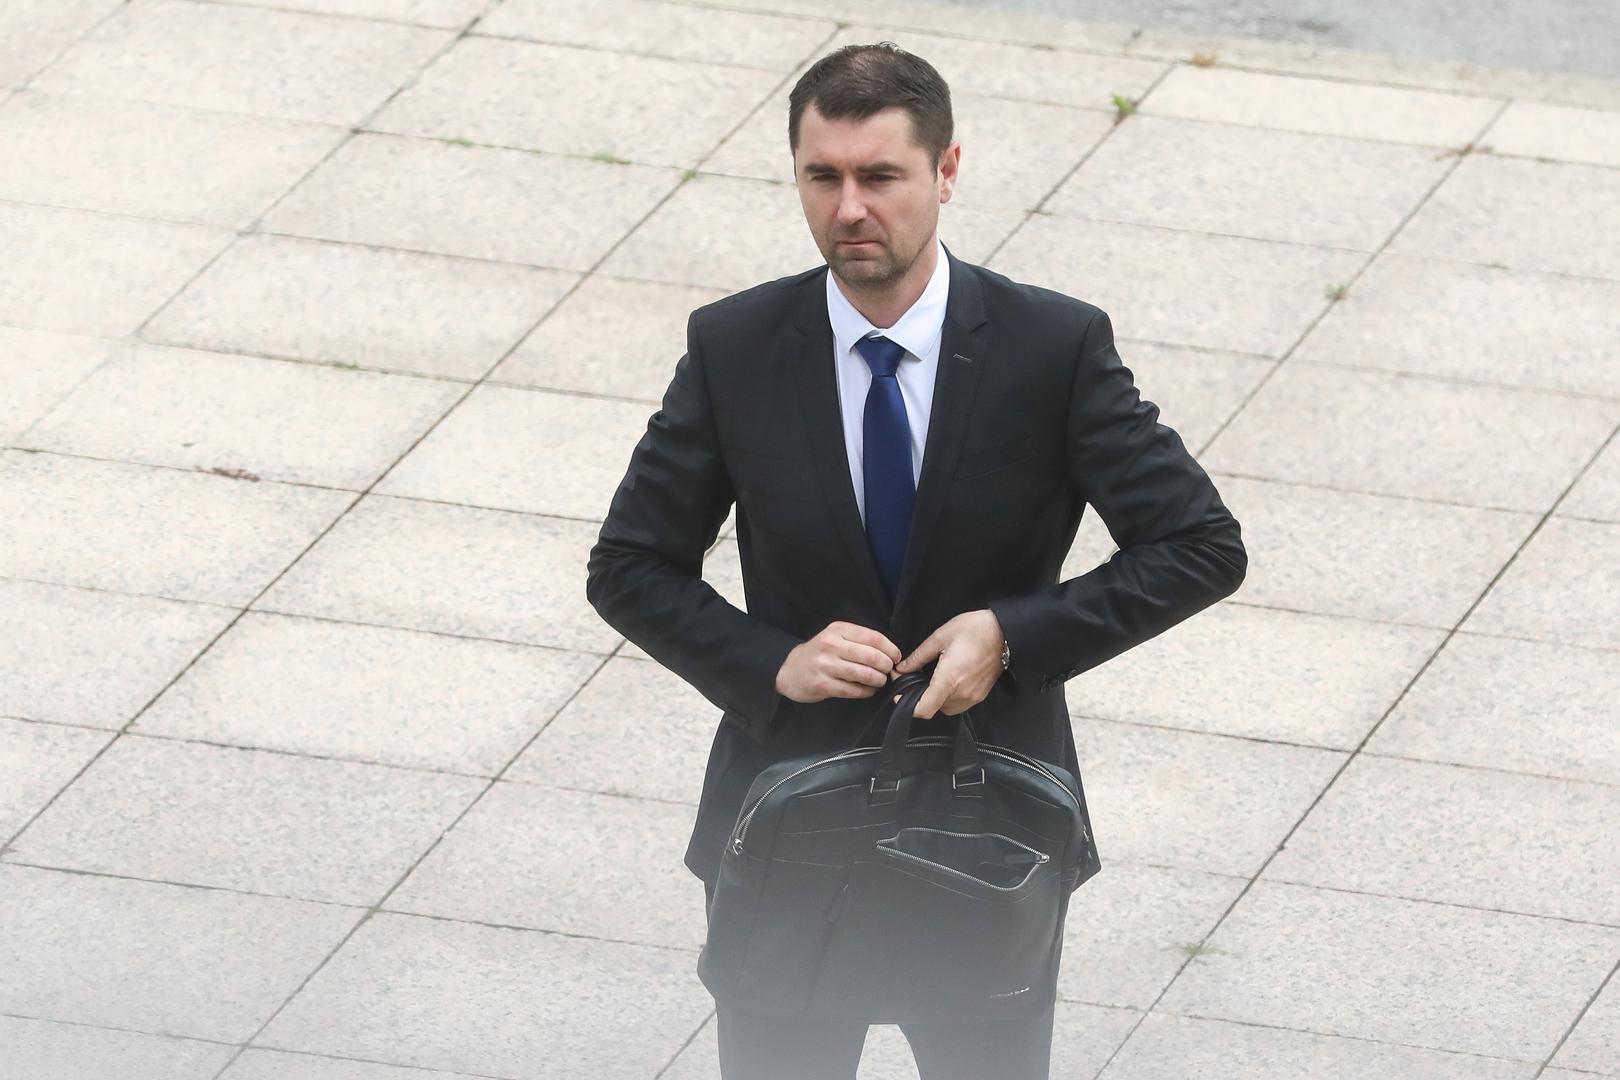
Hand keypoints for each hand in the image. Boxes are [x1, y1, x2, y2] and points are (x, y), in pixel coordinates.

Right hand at [775, 621, 902, 703]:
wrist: (790, 670)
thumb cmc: (820, 653)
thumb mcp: (835, 637)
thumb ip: (858, 640)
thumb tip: (890, 652)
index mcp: (838, 630)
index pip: (873, 637)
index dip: (890, 649)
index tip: (896, 657)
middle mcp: (831, 645)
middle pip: (871, 656)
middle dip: (886, 666)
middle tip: (888, 671)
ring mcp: (825, 665)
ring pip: (864, 674)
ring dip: (878, 680)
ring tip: (880, 681)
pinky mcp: (822, 684)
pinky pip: (853, 690)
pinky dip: (866, 692)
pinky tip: (868, 690)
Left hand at [892, 610, 1004, 719]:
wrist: (1004, 631)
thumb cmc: (974, 630)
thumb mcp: (940, 637)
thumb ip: (918, 657)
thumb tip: (902, 668)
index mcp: (949, 679)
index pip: (925, 709)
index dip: (909, 706)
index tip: (901, 695)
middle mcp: (962, 693)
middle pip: (933, 708)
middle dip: (921, 697)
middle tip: (915, 679)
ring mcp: (973, 696)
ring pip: (946, 709)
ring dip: (936, 699)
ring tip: (934, 679)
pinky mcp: (981, 696)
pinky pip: (959, 705)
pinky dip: (949, 698)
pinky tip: (949, 680)